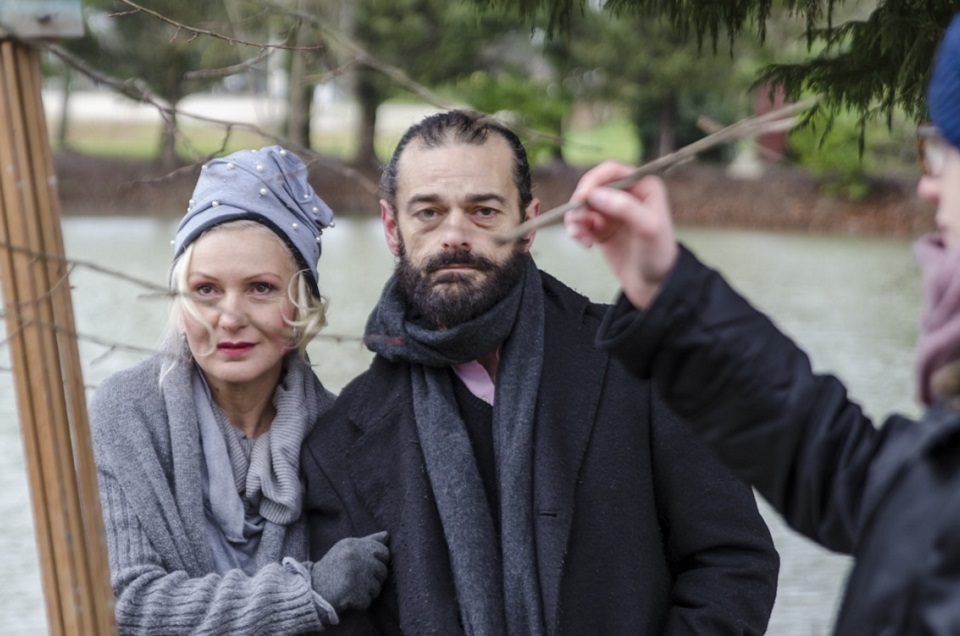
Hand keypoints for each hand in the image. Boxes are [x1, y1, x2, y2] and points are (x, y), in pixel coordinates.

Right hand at [311, 531, 389, 612]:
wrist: (311, 589)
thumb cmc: (332, 567)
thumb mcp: (346, 549)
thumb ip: (368, 541)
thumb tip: (387, 535)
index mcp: (354, 545)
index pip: (384, 552)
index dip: (379, 561)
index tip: (368, 567)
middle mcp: (356, 557)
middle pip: (383, 571)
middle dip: (374, 579)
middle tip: (357, 580)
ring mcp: (356, 576)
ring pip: (377, 588)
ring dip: (367, 592)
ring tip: (351, 588)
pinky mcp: (354, 593)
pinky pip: (367, 601)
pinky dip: (359, 603)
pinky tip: (348, 597)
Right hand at [566, 161, 679, 308]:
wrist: (655, 286)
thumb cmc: (658, 254)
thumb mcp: (647, 228)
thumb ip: (623, 207)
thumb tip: (594, 195)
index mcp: (643, 186)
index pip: (611, 171)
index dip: (593, 180)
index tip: (582, 197)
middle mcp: (626, 195)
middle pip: (592, 187)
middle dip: (581, 202)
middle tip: (576, 220)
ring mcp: (612, 212)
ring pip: (583, 206)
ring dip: (575, 219)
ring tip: (579, 236)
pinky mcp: (601, 229)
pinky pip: (581, 222)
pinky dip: (577, 230)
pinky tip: (584, 244)